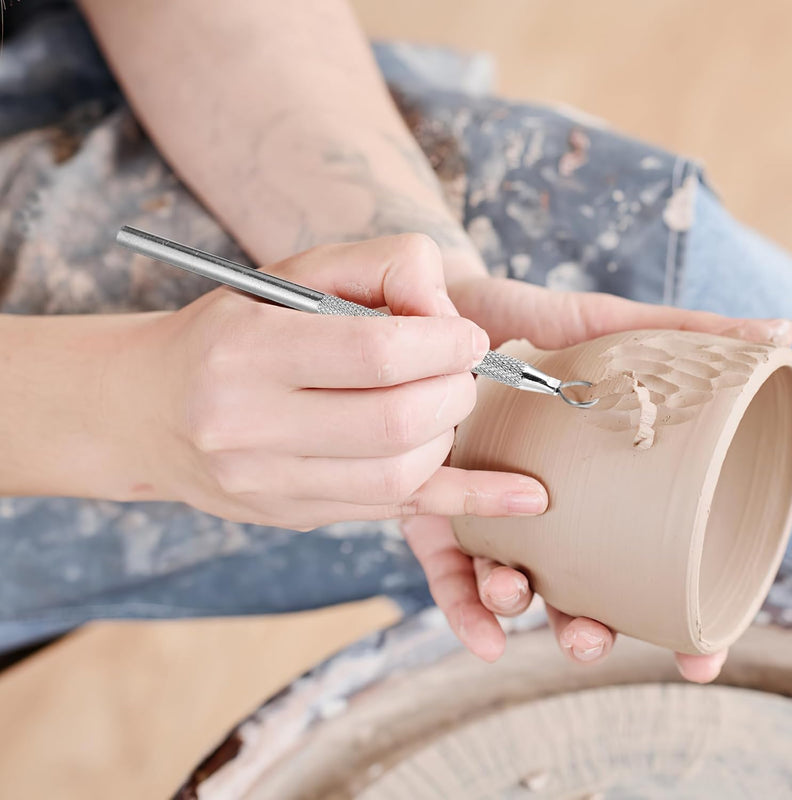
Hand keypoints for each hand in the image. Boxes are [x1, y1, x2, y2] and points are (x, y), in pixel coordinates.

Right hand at [107, 236, 549, 529]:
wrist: (150, 408)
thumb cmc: (231, 329)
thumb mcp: (290, 275)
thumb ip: (377, 268)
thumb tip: (450, 314)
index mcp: (244, 352)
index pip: (375, 353)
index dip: (444, 343)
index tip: (468, 337)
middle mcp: (246, 426)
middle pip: (397, 421)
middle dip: (454, 391)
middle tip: (460, 371)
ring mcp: (268, 484)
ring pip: (400, 476)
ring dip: (449, 436)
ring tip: (444, 404)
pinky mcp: (294, 516)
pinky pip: (394, 513)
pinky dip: (469, 503)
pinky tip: (524, 500)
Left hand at [402, 275, 791, 682]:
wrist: (444, 307)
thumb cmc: (531, 321)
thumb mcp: (605, 324)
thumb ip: (681, 334)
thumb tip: (777, 335)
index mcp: (597, 484)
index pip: (645, 564)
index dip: (673, 621)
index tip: (697, 658)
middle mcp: (546, 508)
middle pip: (576, 591)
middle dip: (586, 628)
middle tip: (592, 638)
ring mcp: (488, 512)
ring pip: (510, 583)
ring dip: (518, 607)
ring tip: (520, 595)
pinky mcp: (434, 507)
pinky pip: (448, 569)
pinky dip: (464, 607)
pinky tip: (485, 637)